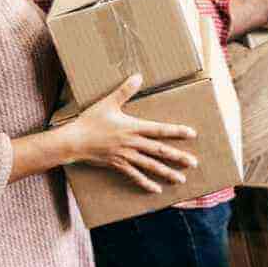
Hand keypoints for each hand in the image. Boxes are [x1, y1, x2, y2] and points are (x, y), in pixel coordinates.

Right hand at [64, 74, 198, 193]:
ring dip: (166, 173)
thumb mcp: (108, 103)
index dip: (176, 131)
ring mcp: (126, 156)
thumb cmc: (90, 120)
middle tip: (193, 163)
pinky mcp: (118, 165)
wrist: (74, 141)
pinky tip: (157, 190)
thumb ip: (124, 90)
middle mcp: (132, 143)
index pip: (159, 130)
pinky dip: (146, 183)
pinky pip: (135, 176)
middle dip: (178, 157)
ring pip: (150, 166)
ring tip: (181, 179)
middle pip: (159, 151)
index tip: (191, 134)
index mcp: (132, 127)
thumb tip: (138, 76)